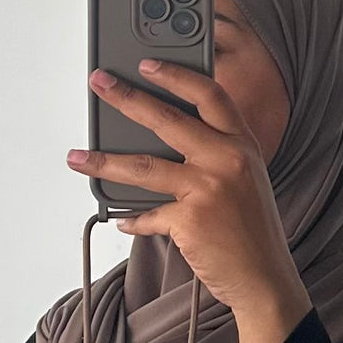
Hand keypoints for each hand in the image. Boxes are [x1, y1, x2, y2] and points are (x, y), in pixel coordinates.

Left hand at [68, 59, 305, 318]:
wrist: (265, 278)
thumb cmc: (252, 233)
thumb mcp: (247, 180)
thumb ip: (217, 155)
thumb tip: (164, 140)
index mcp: (243, 145)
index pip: (209, 94)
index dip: (176, 74)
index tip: (147, 65)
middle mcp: (227, 160)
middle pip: (167, 118)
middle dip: (126, 98)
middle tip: (100, 84)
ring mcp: (208, 189)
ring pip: (143, 166)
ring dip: (104, 161)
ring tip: (78, 156)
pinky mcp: (189, 220)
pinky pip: (147, 215)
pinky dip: (132, 218)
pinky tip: (122, 217)